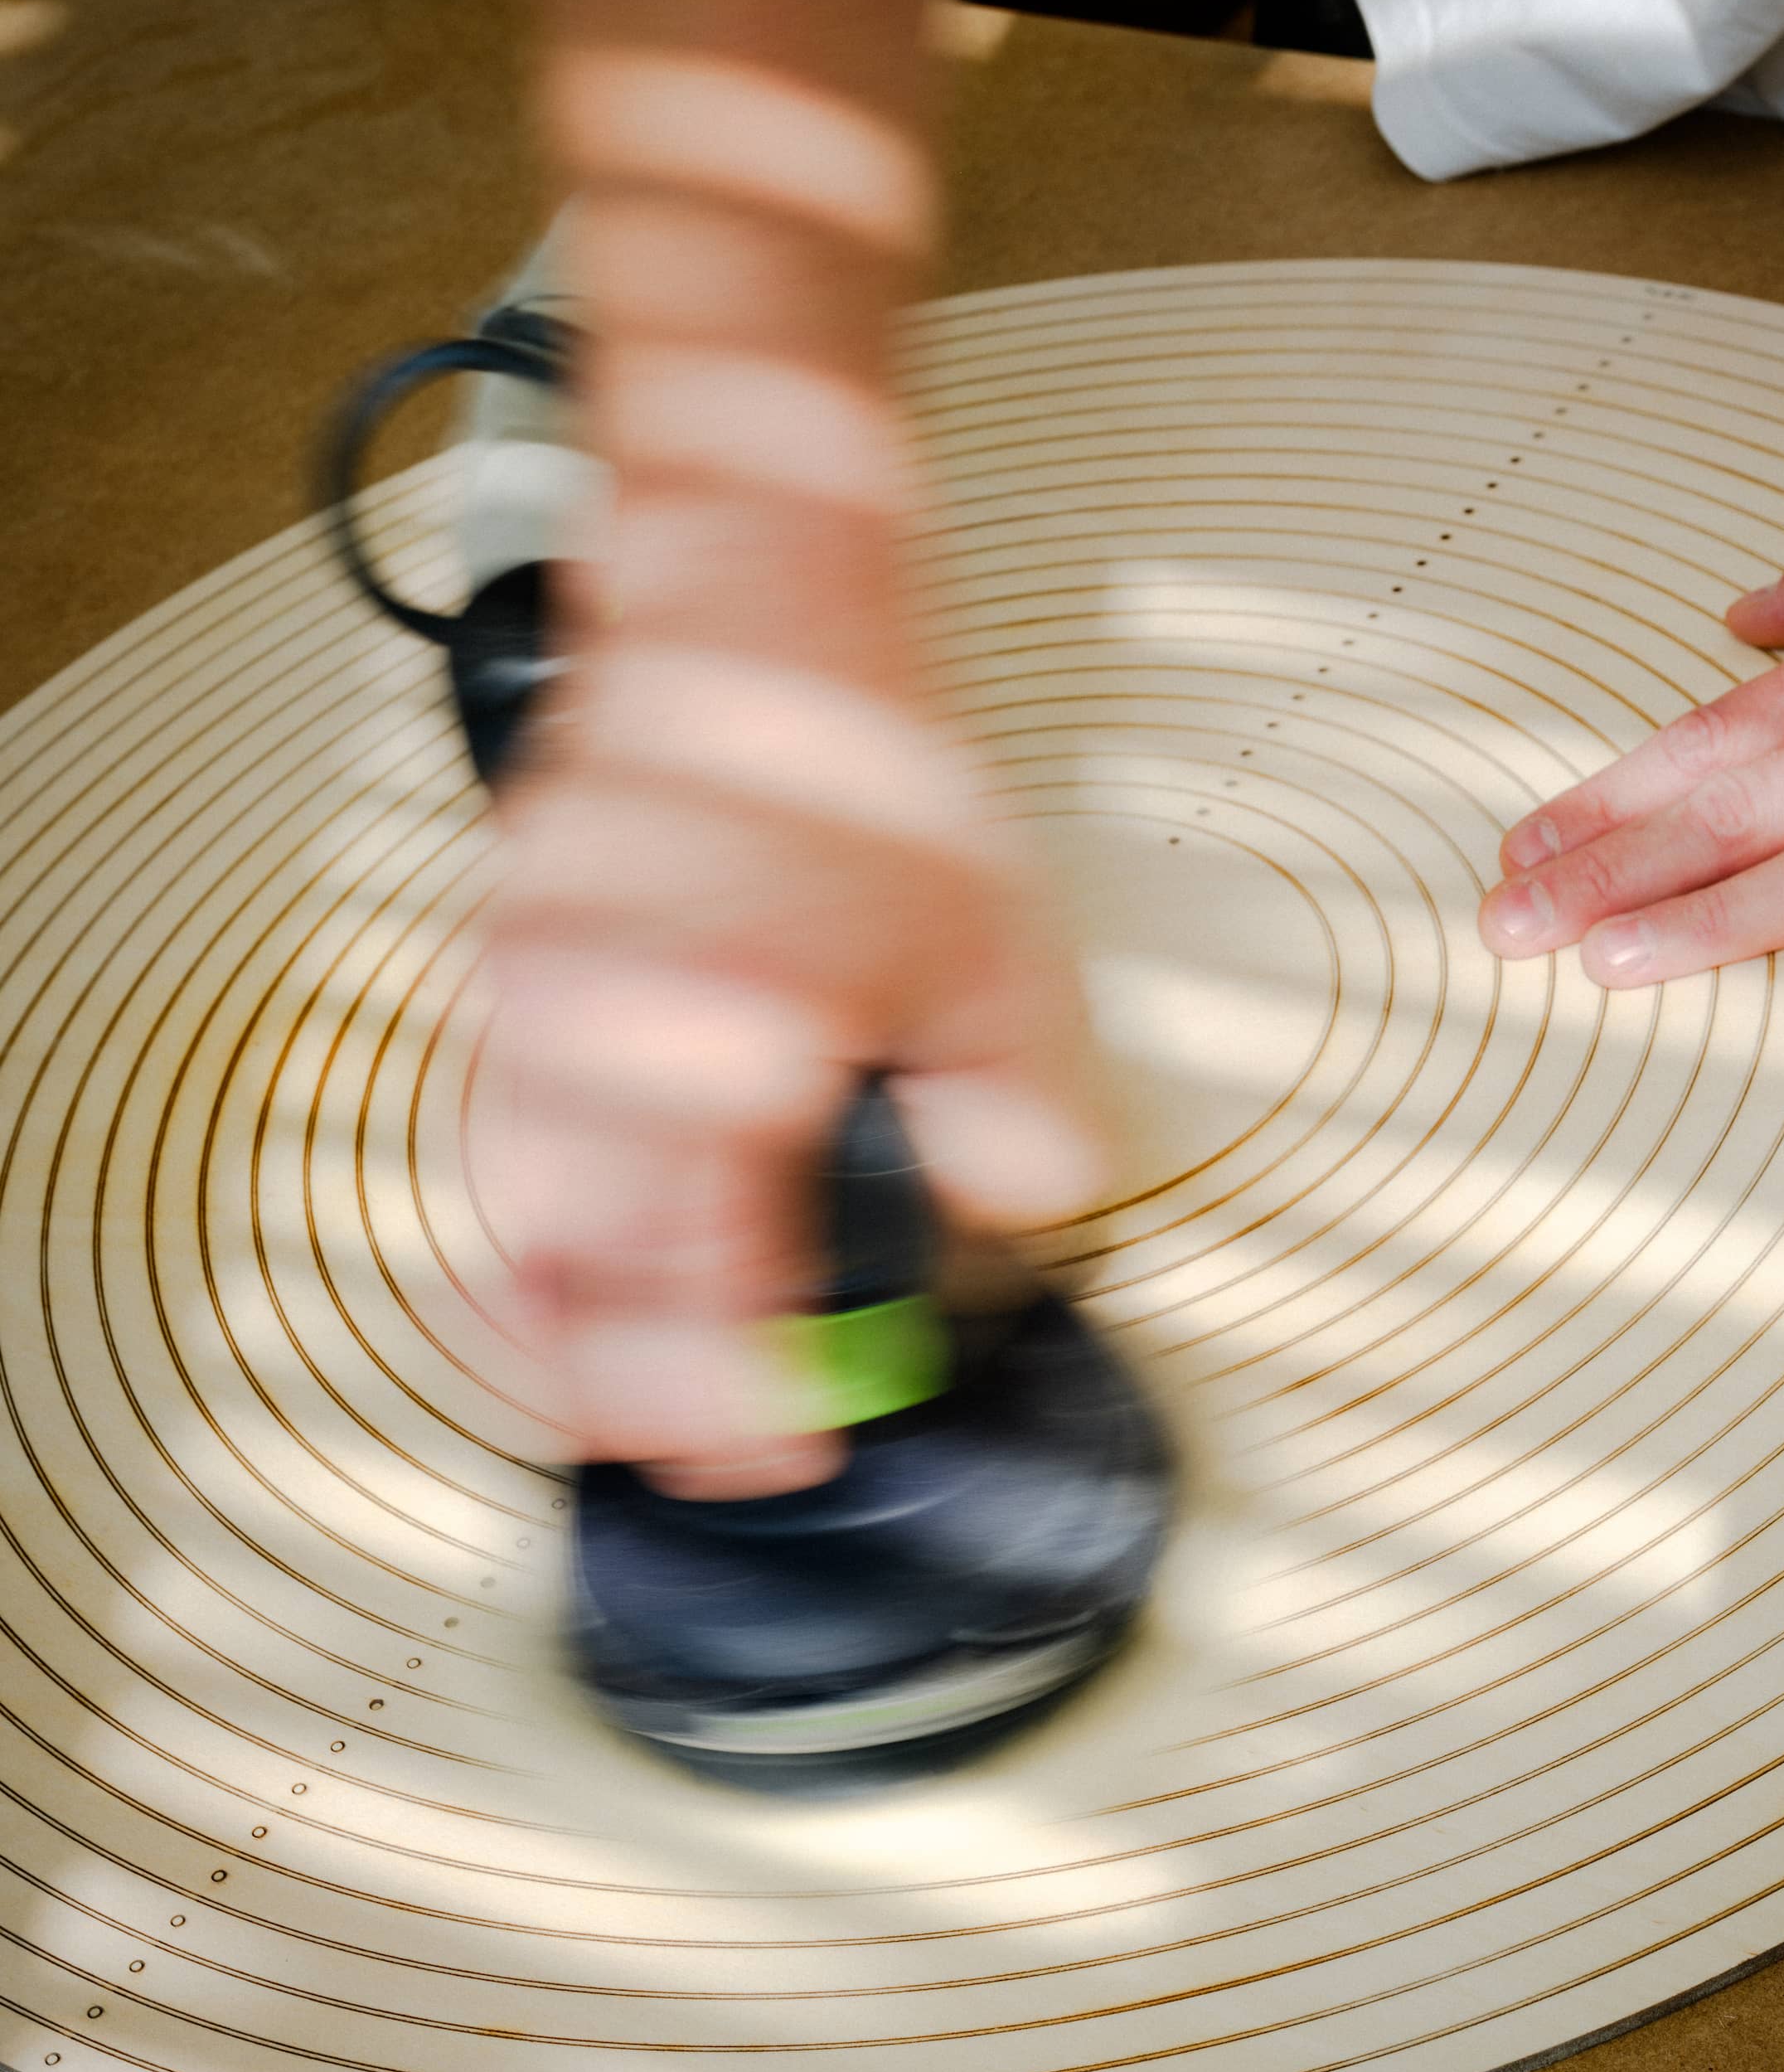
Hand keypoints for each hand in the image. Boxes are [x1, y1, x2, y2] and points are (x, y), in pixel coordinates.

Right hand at [475, 481, 1100, 1499]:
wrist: (748, 617)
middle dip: (626, 1402)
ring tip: (616, 1402)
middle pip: (569, 1284)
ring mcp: (537, 1003)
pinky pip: (479, 1144)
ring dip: (550, 1336)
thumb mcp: (993, 951)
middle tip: (701, 1454)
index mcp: (740, 1035)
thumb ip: (1011, 1106)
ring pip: (499, 1226)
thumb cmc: (858, 768)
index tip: (786, 1452)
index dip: (741, 1401)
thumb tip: (1016, 1208)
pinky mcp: (504, 974)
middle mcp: (615, 1032)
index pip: (709, 1279)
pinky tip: (559, 1273)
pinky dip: (511, 1236)